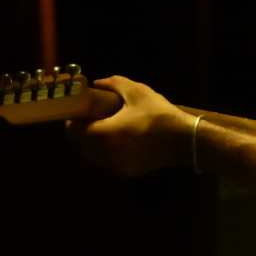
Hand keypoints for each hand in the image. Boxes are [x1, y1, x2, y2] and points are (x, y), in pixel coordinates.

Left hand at [65, 75, 192, 176]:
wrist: (183, 139)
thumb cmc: (158, 113)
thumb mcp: (137, 91)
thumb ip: (113, 84)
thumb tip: (96, 83)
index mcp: (105, 134)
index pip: (73, 132)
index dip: (72, 122)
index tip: (80, 113)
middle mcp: (107, 154)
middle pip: (81, 147)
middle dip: (83, 134)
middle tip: (94, 121)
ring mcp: (117, 166)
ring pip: (94, 157)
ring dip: (95, 145)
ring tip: (109, 131)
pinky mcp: (128, 172)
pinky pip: (109, 163)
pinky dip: (110, 154)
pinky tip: (124, 142)